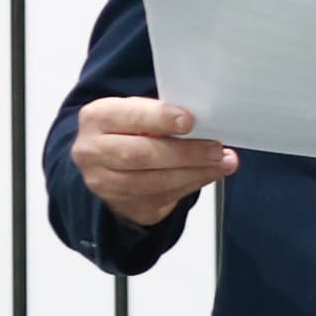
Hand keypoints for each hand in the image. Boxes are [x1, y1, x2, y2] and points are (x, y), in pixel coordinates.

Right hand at [69, 97, 234, 227]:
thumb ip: (163, 114)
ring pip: (153, 181)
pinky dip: (191, 185)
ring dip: (194, 172)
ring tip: (222, 163)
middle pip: (141, 154)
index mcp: (97, 117)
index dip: (160, 118)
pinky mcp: (121, 204)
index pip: (129, 116)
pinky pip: (161, 197)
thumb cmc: (131, 128)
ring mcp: (103, 182)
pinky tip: (208, 174)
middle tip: (216, 149)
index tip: (189, 121)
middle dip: (185, 152)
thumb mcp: (139, 111)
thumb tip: (204, 120)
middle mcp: (93, 151)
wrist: (110, 160)